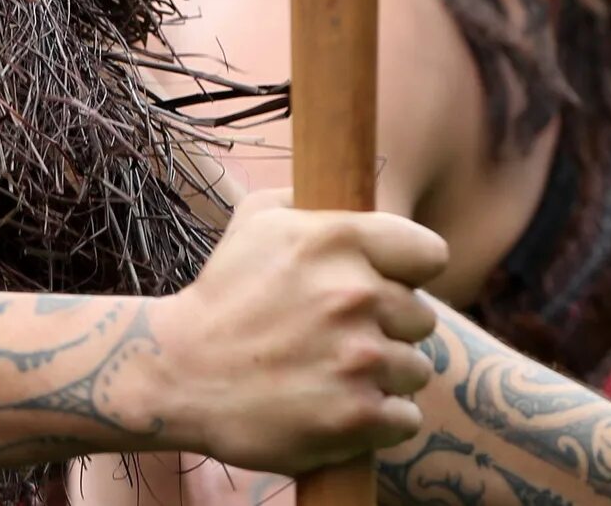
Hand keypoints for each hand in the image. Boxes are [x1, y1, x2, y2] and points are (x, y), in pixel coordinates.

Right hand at [148, 190, 447, 472]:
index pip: (430, 255)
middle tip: (342, 335)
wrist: (180, 372)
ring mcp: (359, 360)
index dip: (409, 272)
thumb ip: (313, 200)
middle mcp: (354, 295)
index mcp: (337, 240)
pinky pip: (406, 416)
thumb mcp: (256, 220)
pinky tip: (339, 406)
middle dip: (389, 327)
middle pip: (423, 318)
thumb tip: (355, 192)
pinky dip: (380, 418)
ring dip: (384, 375)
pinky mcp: (358, 418)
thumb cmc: (224, 294)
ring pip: (415, 369)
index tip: (385, 284)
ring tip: (334, 373)